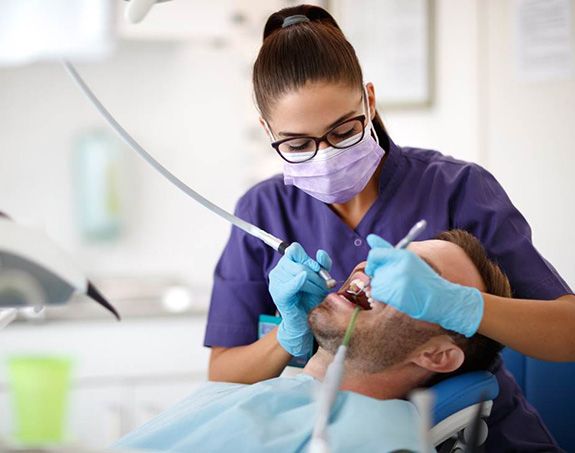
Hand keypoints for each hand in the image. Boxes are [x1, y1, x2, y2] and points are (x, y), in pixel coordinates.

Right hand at [269, 243, 331, 355]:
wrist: (306, 322)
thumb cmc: (311, 299)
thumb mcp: (320, 279)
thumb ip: (322, 265)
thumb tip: (320, 253)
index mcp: (286, 264)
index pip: (294, 250)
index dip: (308, 258)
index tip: (318, 270)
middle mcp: (278, 271)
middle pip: (300, 263)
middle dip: (316, 275)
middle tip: (324, 286)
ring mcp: (276, 282)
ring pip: (299, 273)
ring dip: (314, 283)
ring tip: (318, 292)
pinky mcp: (279, 295)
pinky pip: (289, 285)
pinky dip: (297, 281)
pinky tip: (303, 280)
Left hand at [365, 234, 483, 336]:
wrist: (440, 298)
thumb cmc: (423, 279)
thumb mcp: (408, 260)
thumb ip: (388, 250)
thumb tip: (369, 237)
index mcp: (404, 255)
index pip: (375, 254)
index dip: (372, 262)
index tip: (374, 267)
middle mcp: (399, 266)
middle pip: (374, 271)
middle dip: (380, 276)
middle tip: (397, 281)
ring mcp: (398, 282)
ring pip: (375, 283)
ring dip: (383, 288)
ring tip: (400, 289)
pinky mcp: (396, 296)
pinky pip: (378, 295)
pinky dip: (384, 297)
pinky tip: (398, 297)